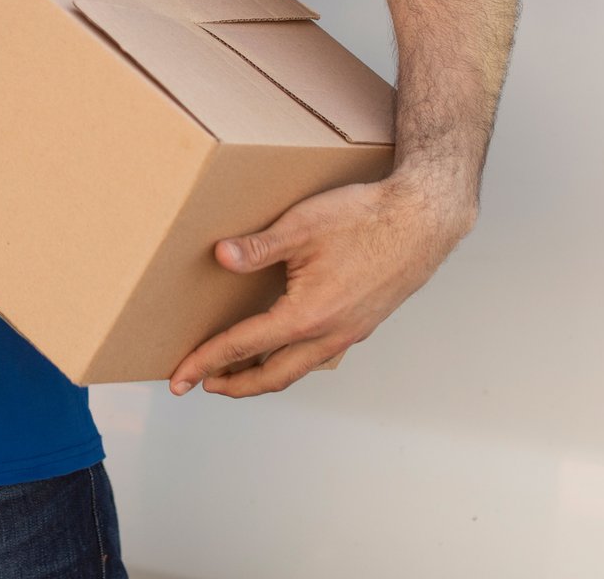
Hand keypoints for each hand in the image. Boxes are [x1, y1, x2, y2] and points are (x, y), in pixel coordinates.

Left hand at [167, 169, 475, 397]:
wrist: (424, 219)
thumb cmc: (365, 218)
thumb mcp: (303, 225)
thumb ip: (258, 246)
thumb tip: (219, 257)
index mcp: (307, 316)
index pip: (243, 347)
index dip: (206, 361)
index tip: (179, 377)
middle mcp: (329, 335)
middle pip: (272, 376)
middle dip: (234, 385)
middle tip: (201, 384)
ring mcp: (349, 333)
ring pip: (299, 369)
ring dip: (264, 376)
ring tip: (236, 372)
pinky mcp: (362, 323)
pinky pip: (319, 355)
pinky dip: (291, 361)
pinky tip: (284, 347)